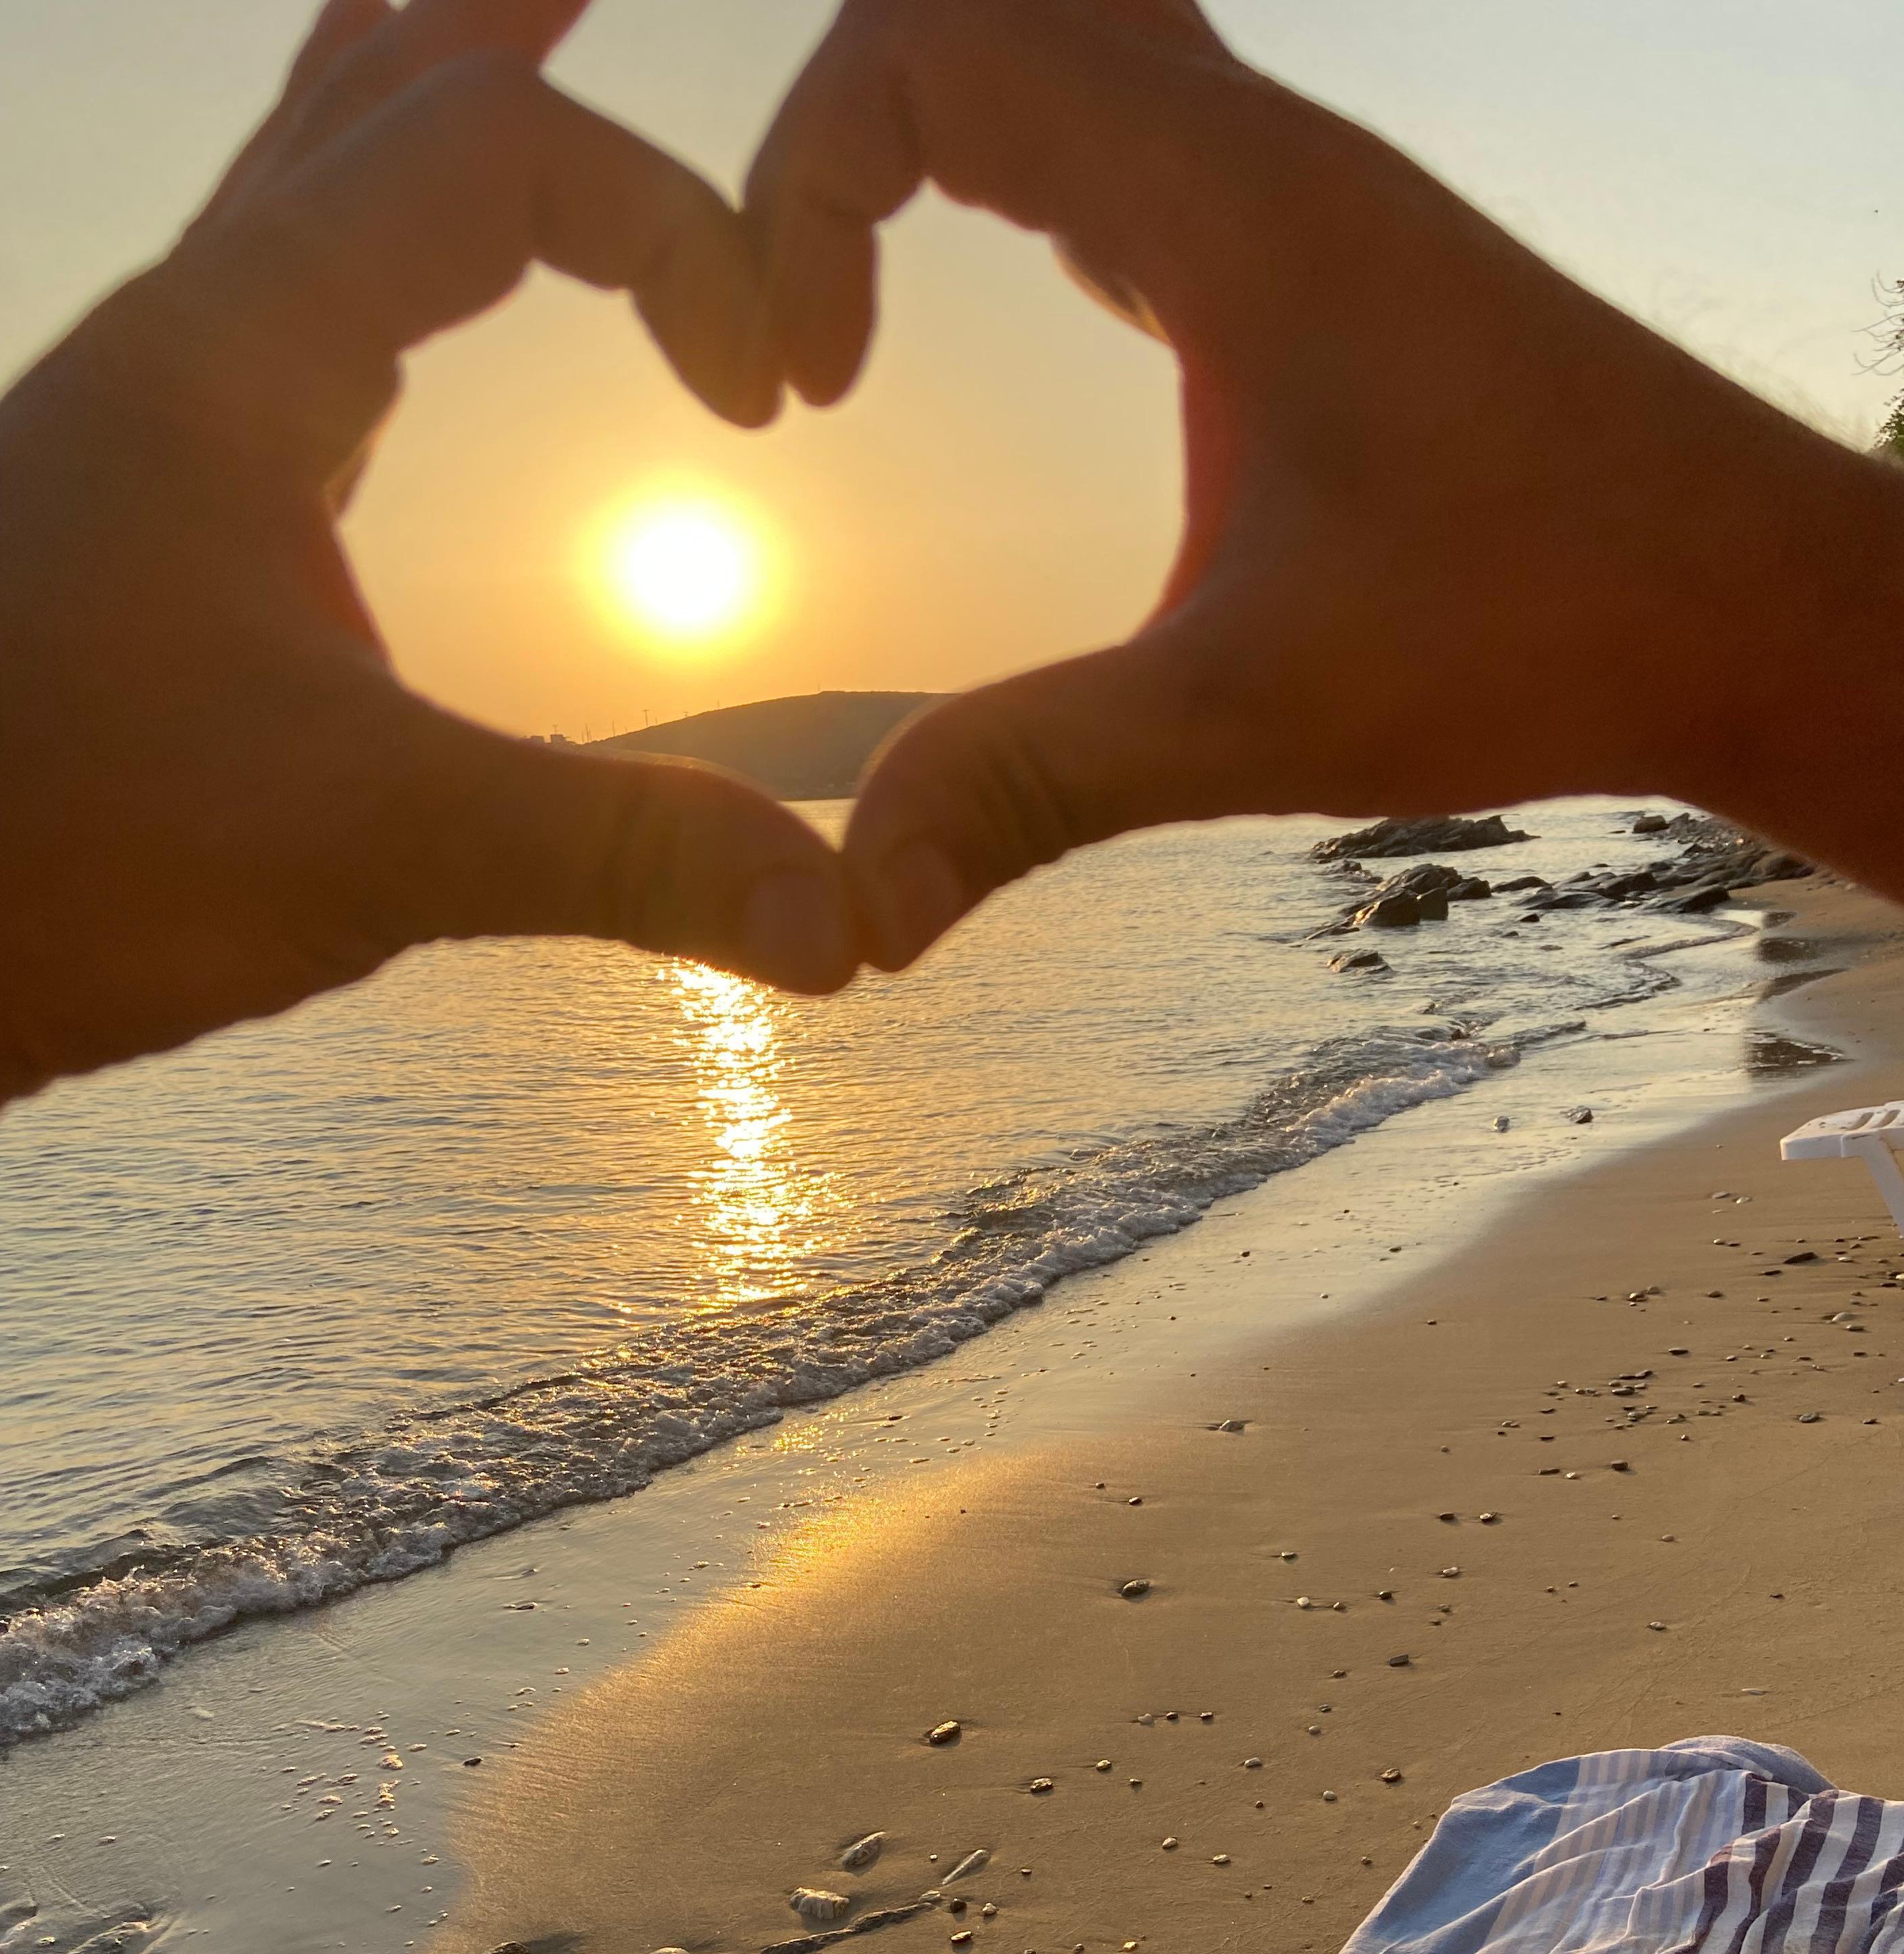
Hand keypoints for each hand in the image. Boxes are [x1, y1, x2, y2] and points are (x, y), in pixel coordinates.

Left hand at [0, 0, 856, 1103]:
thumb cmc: (56, 855)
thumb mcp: (370, 848)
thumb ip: (616, 859)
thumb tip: (839, 928)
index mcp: (237, 356)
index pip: (498, 159)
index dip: (672, 228)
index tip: (764, 398)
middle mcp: (180, 345)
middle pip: (366, 101)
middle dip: (505, 29)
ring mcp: (145, 421)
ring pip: (294, 191)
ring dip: (411, 108)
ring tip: (483, 31)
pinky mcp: (136, 514)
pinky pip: (263, 320)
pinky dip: (349, 261)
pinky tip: (370, 335)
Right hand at [749, 0, 1903, 971]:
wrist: (1760, 598)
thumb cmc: (1547, 627)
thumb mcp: (1254, 717)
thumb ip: (1033, 785)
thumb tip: (852, 912)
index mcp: (1230, 202)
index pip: (927, 37)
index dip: (800, 185)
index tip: (801, 396)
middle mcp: (1269, 154)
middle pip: (988, 1)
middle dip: (847, 128)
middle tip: (808, 317)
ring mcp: (1308, 195)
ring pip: (1074, 46)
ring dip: (938, 139)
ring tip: (861, 323)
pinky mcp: (1337, 260)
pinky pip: (1146, 138)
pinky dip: (1036, 182)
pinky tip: (1029, 303)